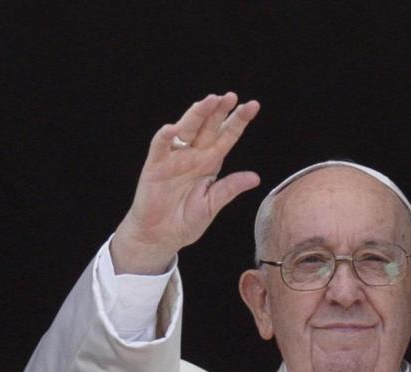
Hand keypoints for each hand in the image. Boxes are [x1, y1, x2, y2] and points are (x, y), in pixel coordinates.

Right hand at [111, 92, 260, 273]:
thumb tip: (255, 177)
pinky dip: (165, 137)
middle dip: (219, 111)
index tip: (253, 105)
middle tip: (231, 96)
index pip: (227, 136)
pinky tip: (173, 128)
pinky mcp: (155, 166)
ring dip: (197, 115)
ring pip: (187, 130)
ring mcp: (174, 158)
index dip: (238, 121)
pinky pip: (160, 147)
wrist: (160, 236)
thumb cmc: (186, 221)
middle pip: (208, 127)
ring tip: (209, 101)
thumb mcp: (212, 205)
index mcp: (210, 162)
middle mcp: (194, 155)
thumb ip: (229, 189)